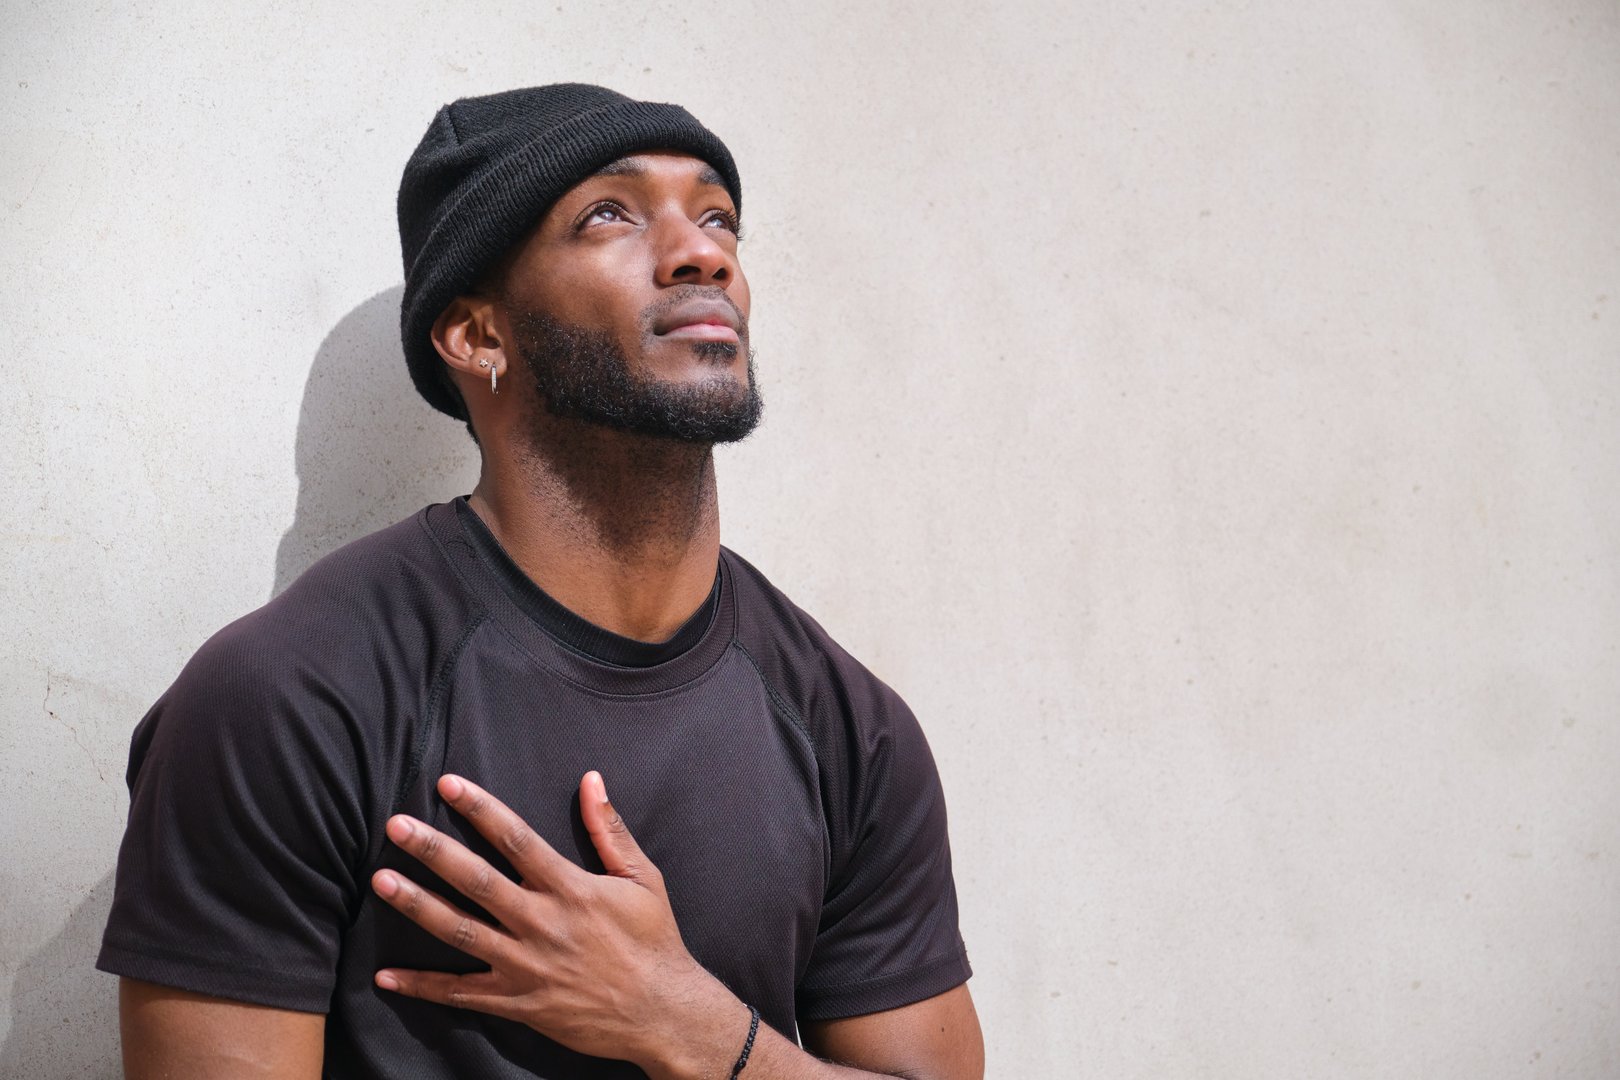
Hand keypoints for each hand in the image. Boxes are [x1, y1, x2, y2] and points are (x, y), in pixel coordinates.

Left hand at [371, 772, 736, 1069]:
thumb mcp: (643, 878)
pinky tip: (386, 975)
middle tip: (396, 826)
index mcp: (571, 888)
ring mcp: (526, 966)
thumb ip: (610, 829)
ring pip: (460, 932)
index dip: (480, 809)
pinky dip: (423, 986)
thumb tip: (591, 779)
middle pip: (477, 881)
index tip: (448, 784)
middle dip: (433, 850)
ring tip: (381, 881)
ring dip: (418, 905)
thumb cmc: (653, 940)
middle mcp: (542, 924)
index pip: (516, 839)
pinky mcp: (518, 1003)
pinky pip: (461, 993)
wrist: (662, 1012)